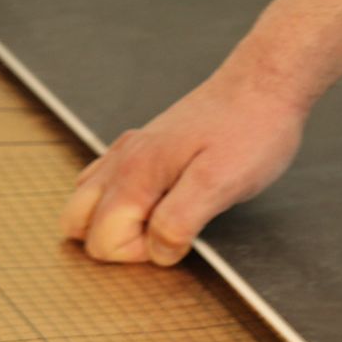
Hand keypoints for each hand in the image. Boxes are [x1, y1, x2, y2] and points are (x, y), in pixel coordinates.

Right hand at [59, 71, 307, 265]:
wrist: (262, 87)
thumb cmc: (250, 133)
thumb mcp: (222, 184)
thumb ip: (181, 221)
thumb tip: (156, 251)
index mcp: (135, 174)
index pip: (103, 239)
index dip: (139, 253)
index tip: (177, 240)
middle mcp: (121, 161)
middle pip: (79, 224)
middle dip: (120, 243)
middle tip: (170, 233)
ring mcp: (127, 153)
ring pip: (86, 203)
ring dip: (115, 225)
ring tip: (166, 220)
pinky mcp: (140, 148)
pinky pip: (106, 183)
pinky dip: (120, 204)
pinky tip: (159, 203)